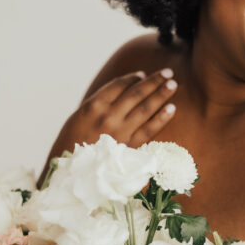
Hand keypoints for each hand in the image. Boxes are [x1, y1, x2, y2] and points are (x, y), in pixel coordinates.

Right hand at [58, 69, 177, 151]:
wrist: (71, 172)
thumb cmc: (72, 143)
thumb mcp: (78, 117)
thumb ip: (99, 104)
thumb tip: (122, 91)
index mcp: (93, 106)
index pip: (119, 85)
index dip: (133, 77)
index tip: (143, 74)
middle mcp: (108, 116)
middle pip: (136, 93)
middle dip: (154, 81)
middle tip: (168, 72)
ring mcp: (120, 132)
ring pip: (146, 108)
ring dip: (161, 94)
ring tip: (173, 84)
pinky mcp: (129, 147)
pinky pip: (149, 129)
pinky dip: (162, 118)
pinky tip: (171, 108)